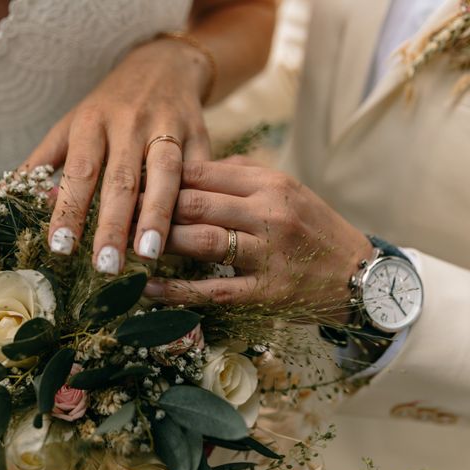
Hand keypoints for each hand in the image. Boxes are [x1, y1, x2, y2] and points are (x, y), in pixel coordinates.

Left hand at [20, 38, 212, 273]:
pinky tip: (187, 231)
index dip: (70, 209)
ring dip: (156, 215)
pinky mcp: (199, 134)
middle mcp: (129, 123)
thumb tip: (3, 197)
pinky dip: (193, 200)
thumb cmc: (109, 105)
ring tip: (149, 254)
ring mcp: (168, 127)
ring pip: (164, 174)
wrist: (163, 65)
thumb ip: (42, 162)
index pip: (80, 171)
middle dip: (113, 224)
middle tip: (105, 265)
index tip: (60, 247)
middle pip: (122, 179)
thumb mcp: (70, 125)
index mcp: (92, 122)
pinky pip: (199, 171)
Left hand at [143, 158, 373, 321]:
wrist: (360, 275)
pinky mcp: (266, 293)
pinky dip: (175, 289)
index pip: (201, 172)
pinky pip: (212, 290)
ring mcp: (268, 254)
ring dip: (159, 243)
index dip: (159, 176)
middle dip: (150, 208)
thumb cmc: (314, 228)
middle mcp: (268, 213)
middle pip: (195, 203)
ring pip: (201, 242)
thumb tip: (187, 170)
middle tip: (116, 213)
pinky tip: (147, 287)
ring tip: (125, 245)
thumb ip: (240, 175)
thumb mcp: (286, 189)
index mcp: (270, 182)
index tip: (128, 182)